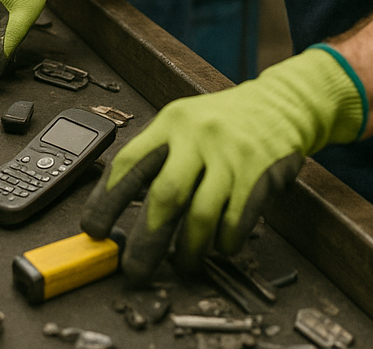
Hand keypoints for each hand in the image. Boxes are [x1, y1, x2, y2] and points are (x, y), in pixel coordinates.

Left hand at [80, 46, 365, 283]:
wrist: (279, 104)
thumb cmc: (221, 122)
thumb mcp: (182, 124)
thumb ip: (156, 155)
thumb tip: (116, 203)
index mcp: (170, 123)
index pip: (130, 163)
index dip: (106, 199)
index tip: (93, 229)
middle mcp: (197, 137)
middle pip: (166, 194)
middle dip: (147, 239)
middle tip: (134, 269)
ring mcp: (230, 156)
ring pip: (202, 214)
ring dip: (189, 250)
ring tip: (182, 265)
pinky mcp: (259, 174)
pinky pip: (236, 219)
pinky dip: (224, 242)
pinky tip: (220, 247)